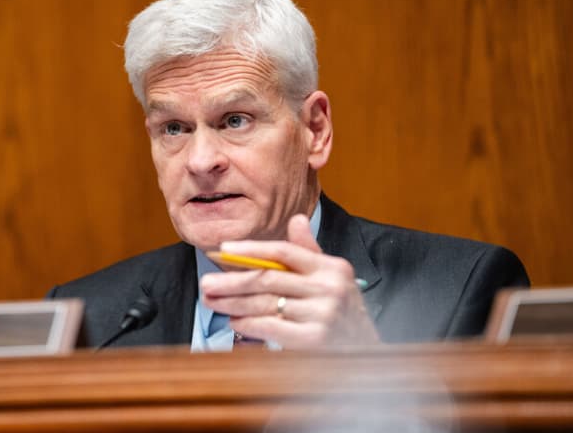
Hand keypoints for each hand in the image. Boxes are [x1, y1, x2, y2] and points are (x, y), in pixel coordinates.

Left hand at [200, 214, 378, 348]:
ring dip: (233, 303)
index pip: (285, 252)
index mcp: (332, 267)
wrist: (366, 353)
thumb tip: (297, 220)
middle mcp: (330, 288)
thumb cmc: (342, 311)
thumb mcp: (332, 278)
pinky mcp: (316, 340)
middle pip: (269, 278)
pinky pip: (272, 328)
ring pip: (266, 304)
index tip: (224, 250)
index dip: (251, 250)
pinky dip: (249, 325)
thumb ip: (310, 251)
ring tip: (212, 301)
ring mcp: (324, 315)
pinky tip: (234, 322)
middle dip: (232, 280)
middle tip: (206, 283)